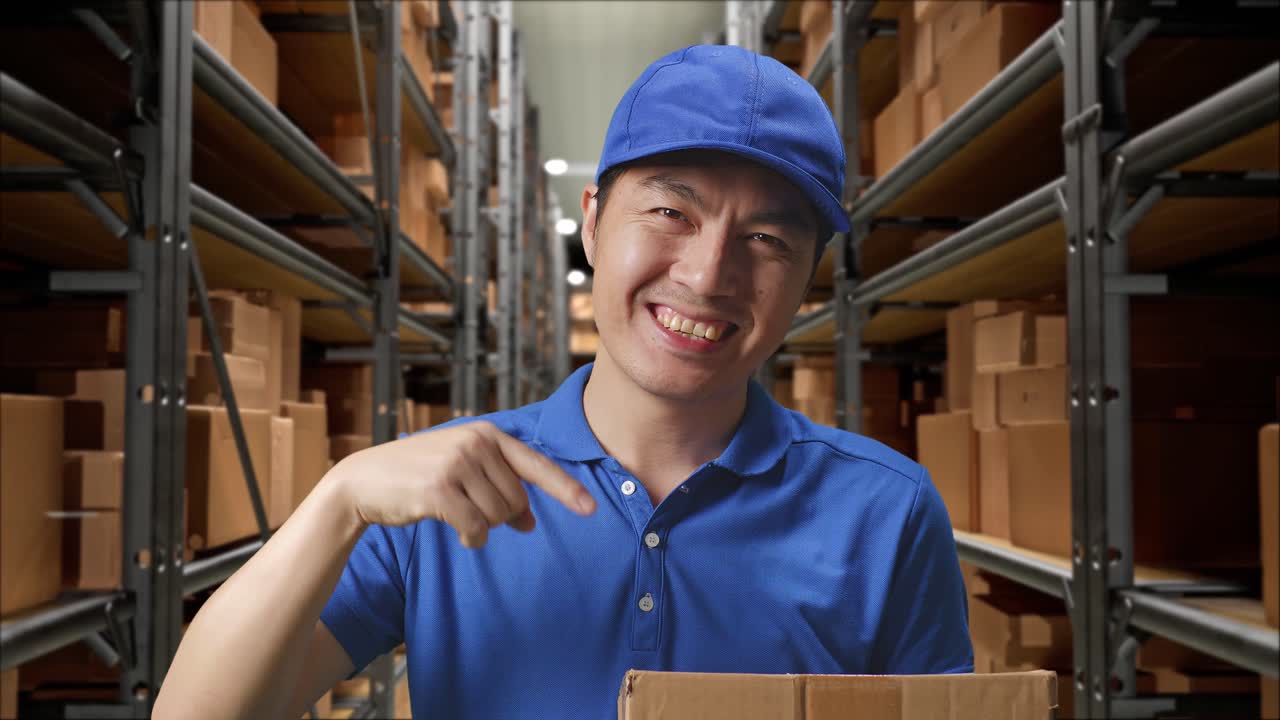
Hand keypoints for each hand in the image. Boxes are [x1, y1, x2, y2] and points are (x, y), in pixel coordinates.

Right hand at [327, 421, 596, 547]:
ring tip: (456, 514)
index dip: (566, 489)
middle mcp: (475, 443)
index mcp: (486, 434)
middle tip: (472, 511)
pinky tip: (457, 532)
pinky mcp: (440, 490)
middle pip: (517, 500)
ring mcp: (457, 464)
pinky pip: (476, 528)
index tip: (591, 509)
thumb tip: (529, 520)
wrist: (364, 482)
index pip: (536, 465)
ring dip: (482, 527)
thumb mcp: (462, 473)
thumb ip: (498, 488)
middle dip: (501, 516)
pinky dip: (471, 538)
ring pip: (498, 516)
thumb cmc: (416, 477)